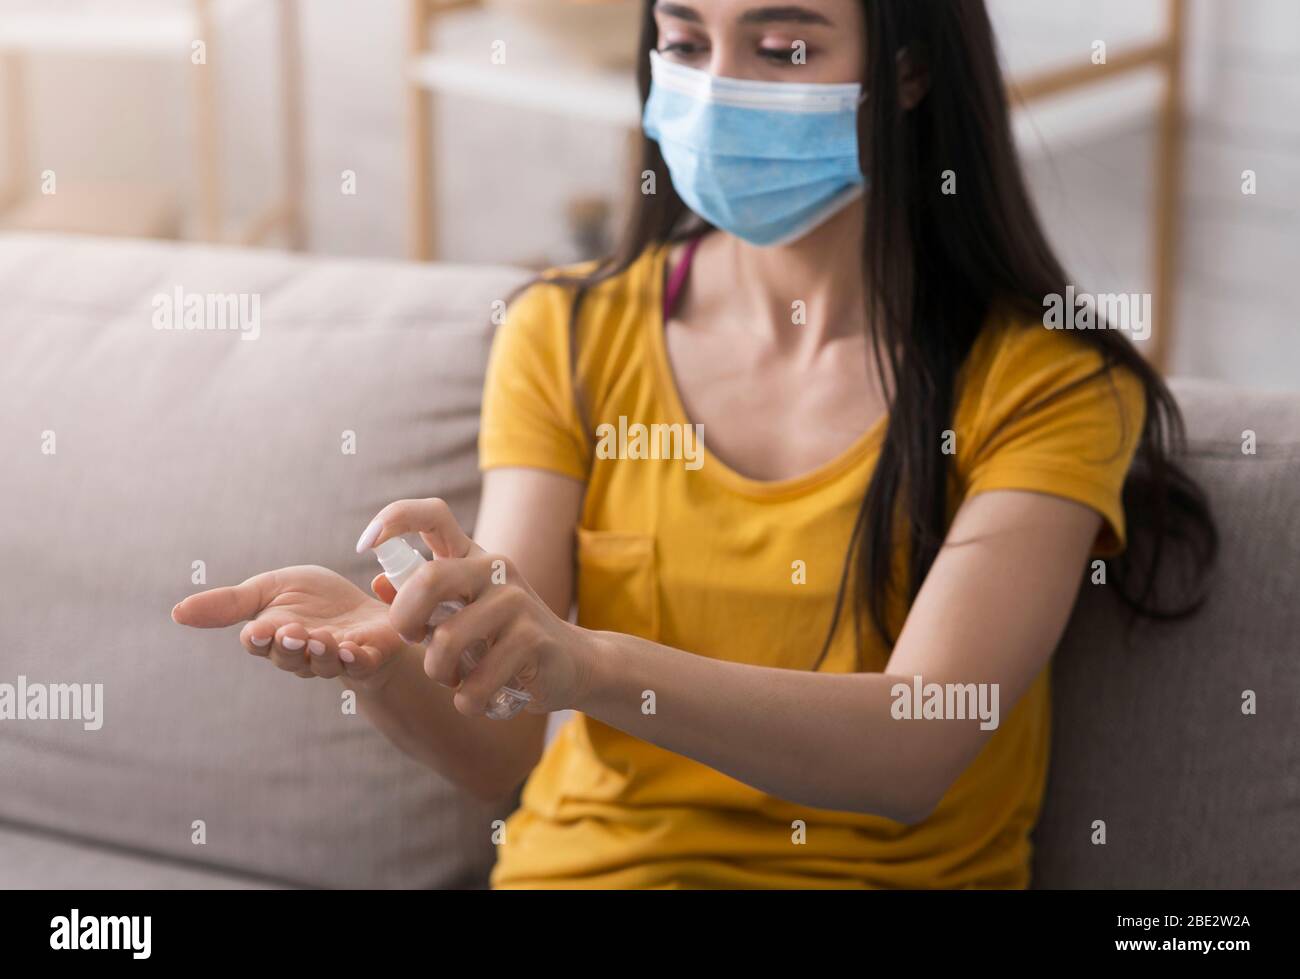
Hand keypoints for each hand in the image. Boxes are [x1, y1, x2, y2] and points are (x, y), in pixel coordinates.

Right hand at [172, 565, 411, 690]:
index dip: (259, 639)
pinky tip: (354, 650)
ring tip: (322, 638)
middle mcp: (302, 655)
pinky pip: (361, 666)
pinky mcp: (369, 658)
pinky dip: (357, 660)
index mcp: (275, 636)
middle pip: (288, 657)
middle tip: (293, 630)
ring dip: (322, 653)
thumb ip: (230, 603)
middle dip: (289, 645)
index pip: (259, 643)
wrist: (367, 613)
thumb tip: (176, 612)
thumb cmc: (316, 601)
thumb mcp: (271, 590)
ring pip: (323, 664)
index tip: (259, 629)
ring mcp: (336, 660)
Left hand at [357, 498, 598, 715]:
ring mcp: (517, 602)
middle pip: (430, 579)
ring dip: (438, 672)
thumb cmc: (503, 637)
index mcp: (472, 557)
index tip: (363, 544)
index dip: (394, 519)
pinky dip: (466, 700)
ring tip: (451, 679)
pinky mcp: (533, 640)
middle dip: (405, 620)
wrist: (570, 662)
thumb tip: (379, 582)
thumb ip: (421, 599)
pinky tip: (477, 698)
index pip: (433, 515)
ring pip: (448, 641)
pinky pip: (476, 681)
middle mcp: (495, 569)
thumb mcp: (463, 611)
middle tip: (413, 640)